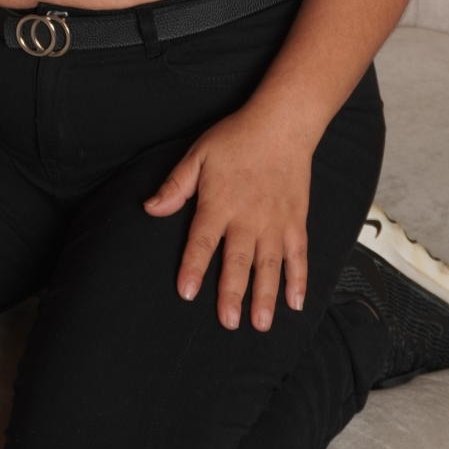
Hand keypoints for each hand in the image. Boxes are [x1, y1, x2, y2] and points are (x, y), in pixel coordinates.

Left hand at [143, 104, 314, 331]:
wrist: (282, 123)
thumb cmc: (236, 137)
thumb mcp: (198, 154)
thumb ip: (176, 185)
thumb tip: (150, 208)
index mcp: (219, 203)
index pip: (202, 241)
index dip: (193, 267)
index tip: (187, 293)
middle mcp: (248, 217)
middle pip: (238, 261)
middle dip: (232, 293)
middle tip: (228, 322)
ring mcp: (275, 222)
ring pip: (269, 265)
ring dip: (266, 296)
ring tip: (261, 324)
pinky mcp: (296, 221)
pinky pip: (298, 255)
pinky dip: (298, 279)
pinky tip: (296, 303)